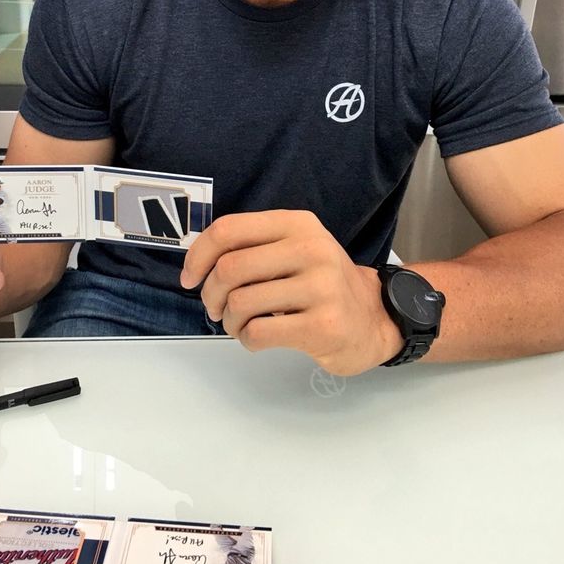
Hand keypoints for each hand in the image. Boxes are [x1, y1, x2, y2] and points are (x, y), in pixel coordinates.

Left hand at [180, 210, 402, 375]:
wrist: (374, 317)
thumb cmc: (321, 283)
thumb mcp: (293, 247)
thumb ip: (251, 246)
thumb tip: (196, 262)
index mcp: (297, 223)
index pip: (228, 230)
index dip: (198, 255)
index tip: (189, 277)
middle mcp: (311, 249)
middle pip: (229, 268)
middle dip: (210, 294)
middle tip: (215, 308)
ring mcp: (321, 287)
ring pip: (240, 303)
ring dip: (228, 321)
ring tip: (239, 324)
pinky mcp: (323, 326)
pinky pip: (258, 333)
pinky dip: (246, 339)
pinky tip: (258, 337)